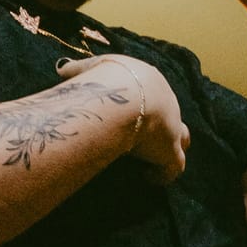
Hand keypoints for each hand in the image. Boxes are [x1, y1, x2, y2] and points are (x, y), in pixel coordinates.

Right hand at [54, 54, 188, 183]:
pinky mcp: (171, 152)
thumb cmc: (107, 80)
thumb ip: (80, 71)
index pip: (155, 94)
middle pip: (174, 115)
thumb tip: (64, 71)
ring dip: (168, 149)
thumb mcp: (92, 69)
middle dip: (165, 126)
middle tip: (148, 138)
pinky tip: (147, 177)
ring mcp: (173, 128)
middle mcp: (168, 103)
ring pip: (182, 139)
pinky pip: (172, 168)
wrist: (123, 96)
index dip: (147, 105)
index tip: (134, 116)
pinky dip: (161, 174)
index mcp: (150, 82)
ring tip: (151, 160)